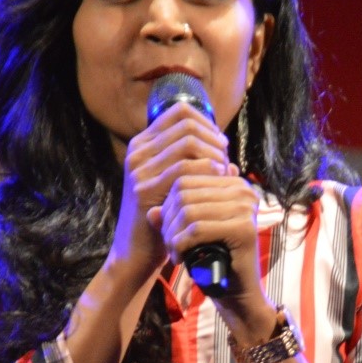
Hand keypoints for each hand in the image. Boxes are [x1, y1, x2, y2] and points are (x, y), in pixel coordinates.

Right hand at [110, 103, 229, 278]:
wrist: (136, 252)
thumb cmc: (164, 216)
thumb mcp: (175, 181)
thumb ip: (194, 160)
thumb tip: (224, 144)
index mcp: (143, 144)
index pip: (180, 111)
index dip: (207, 122)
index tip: (220, 143)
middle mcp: (138, 152)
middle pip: (186, 123)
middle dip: (213, 139)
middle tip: (225, 158)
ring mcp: (139, 170)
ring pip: (188, 142)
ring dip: (213, 154)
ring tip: (222, 172)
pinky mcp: (144, 189)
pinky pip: (185, 168)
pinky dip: (208, 171)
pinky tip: (217, 182)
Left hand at [152, 166, 275, 339]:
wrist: (236, 292)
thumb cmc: (213, 259)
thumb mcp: (191, 231)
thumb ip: (173, 215)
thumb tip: (151, 212)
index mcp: (232, 183)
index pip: (185, 178)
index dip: (167, 204)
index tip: (166, 229)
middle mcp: (243, 190)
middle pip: (184, 192)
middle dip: (168, 220)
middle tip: (168, 243)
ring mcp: (246, 208)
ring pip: (189, 211)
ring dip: (173, 235)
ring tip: (173, 251)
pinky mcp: (244, 229)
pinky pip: (198, 229)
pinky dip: (181, 245)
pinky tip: (180, 258)